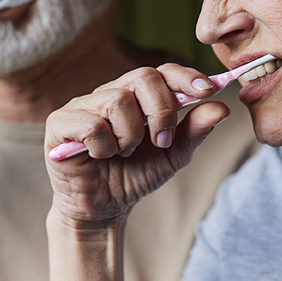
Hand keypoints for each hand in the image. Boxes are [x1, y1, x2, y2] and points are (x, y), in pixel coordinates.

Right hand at [45, 64, 229, 226]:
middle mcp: (109, 93)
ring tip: (125, 153)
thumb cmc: (134, 175)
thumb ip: (194, 131)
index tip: (208, 90)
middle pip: (142, 77)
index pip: (162, 71)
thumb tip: (221, 108)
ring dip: (130, 135)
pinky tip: (101, 156)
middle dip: (161, 111)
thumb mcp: (172, 156)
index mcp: (137, 96)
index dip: (185, 75)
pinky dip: (104, 146)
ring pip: (117, 101)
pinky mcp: (60, 123)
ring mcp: (82, 105)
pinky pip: (91, 124)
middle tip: (160, 141)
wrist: (102, 209)